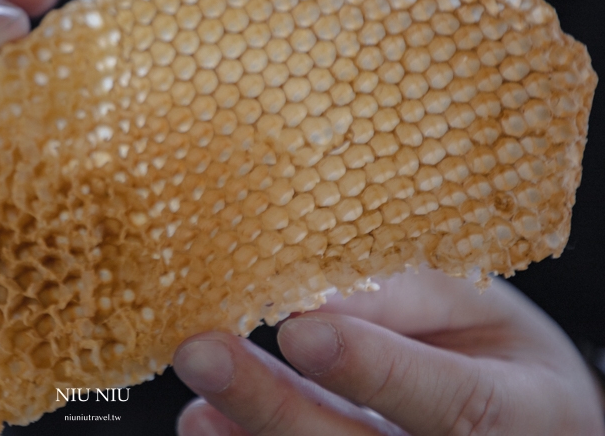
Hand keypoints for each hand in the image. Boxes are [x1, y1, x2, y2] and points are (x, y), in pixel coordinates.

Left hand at [173, 268, 604, 435]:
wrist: (525, 423)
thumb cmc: (497, 351)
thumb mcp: (478, 305)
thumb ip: (405, 298)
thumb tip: (313, 296)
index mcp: (526, 411)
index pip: (452, 399)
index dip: (373, 368)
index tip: (298, 328)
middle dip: (274, 405)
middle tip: (201, 353)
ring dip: (250, 435)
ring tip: (192, 397)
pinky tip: (206, 423)